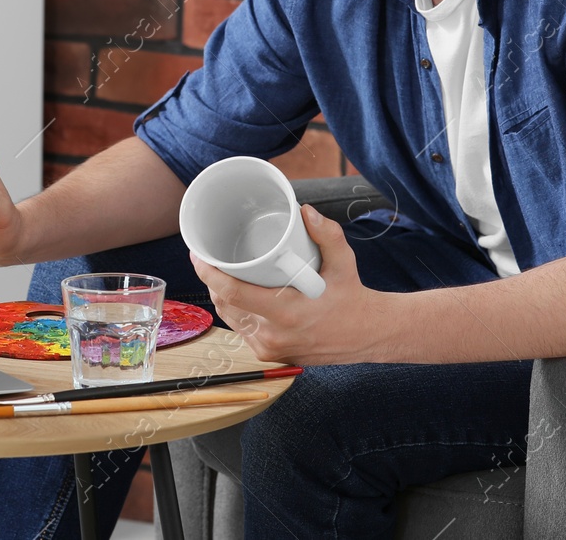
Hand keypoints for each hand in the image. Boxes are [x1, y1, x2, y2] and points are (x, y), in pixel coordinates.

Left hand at [189, 205, 393, 365]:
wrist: (367, 335)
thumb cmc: (352, 296)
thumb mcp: (343, 262)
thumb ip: (327, 234)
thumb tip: (304, 210)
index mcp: (286, 313)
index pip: (232, 293)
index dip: (207, 273)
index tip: (198, 255)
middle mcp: (274, 335)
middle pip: (225, 305)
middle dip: (211, 281)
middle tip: (207, 257)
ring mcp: (271, 349)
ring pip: (231, 319)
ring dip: (221, 296)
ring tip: (218, 272)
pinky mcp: (272, 355)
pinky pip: (243, 331)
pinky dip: (236, 312)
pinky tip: (233, 296)